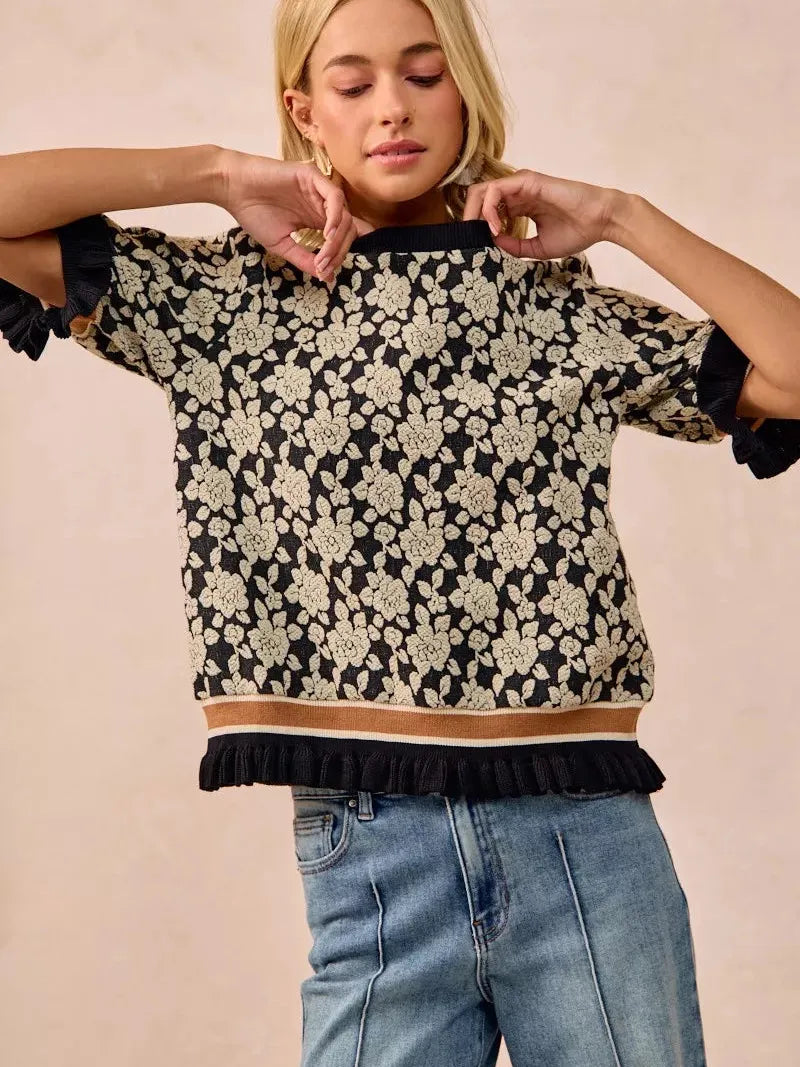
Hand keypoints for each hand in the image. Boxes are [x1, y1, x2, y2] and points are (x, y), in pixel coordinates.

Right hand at [221, 152, 374, 280]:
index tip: (326, 273)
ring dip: (337, 239)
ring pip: (345, 215)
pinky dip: (335, 218)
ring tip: (324, 254)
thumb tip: (328, 278)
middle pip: (348, 229)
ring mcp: (319, 190)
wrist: (233, 189)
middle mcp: (321, 204)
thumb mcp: (283, 245)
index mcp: (317, 219)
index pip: (342, 237)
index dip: (339, 256)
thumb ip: (306, 260)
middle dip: (340, 251)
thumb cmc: (254, 214)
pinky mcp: (313, 177)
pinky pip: (335, 198)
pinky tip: (326, 234)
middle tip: (324, 266)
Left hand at [461, 168, 627, 258]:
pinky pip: (496, 190)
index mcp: (520, 206)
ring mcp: (522, 184)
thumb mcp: (537, 247)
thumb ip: (514, 246)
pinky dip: (489, 209)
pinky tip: (495, 227)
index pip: (487, 211)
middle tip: (468, 239)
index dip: (476, 228)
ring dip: (475, 214)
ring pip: (483, 192)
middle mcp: (518, 192)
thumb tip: (492, 243)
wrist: (599, 221)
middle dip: (468, 218)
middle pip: (479, 198)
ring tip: (481, 234)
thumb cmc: (576, 232)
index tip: (476, 247)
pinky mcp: (527, 180)